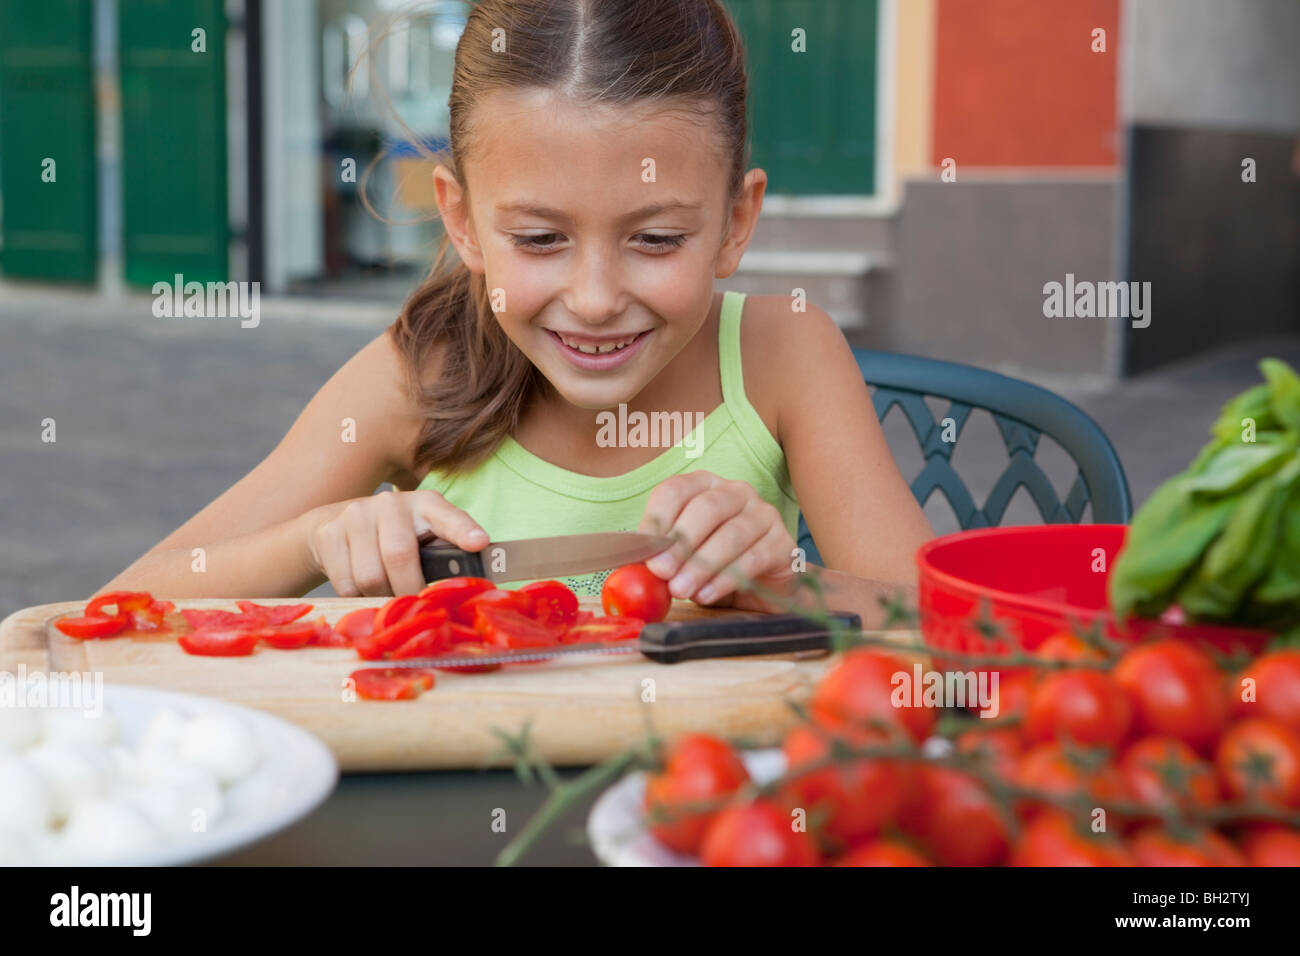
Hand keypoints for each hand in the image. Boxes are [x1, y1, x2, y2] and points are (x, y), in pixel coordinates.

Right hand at [305, 490, 487, 596]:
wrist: (335, 522)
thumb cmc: (394, 537)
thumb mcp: (424, 538)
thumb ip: (446, 555)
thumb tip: (469, 587)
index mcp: (426, 505)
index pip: (448, 516)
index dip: (463, 530)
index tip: (479, 543)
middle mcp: (390, 504)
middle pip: (400, 556)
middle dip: (408, 589)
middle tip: (412, 603)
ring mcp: (356, 515)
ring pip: (370, 577)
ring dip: (380, 596)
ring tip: (385, 590)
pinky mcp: (328, 533)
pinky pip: (346, 584)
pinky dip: (357, 596)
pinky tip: (362, 585)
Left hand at [638, 471, 796, 611]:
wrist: (764, 586)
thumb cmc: (716, 565)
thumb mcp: (683, 557)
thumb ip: (661, 556)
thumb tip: (634, 568)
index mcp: (704, 485)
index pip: (675, 491)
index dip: (656, 520)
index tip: (643, 550)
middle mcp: (736, 492)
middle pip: (706, 508)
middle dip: (680, 542)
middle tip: (661, 572)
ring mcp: (763, 514)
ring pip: (731, 534)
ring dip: (701, 564)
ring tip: (681, 590)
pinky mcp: (783, 543)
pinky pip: (753, 559)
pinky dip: (726, 579)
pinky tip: (706, 595)